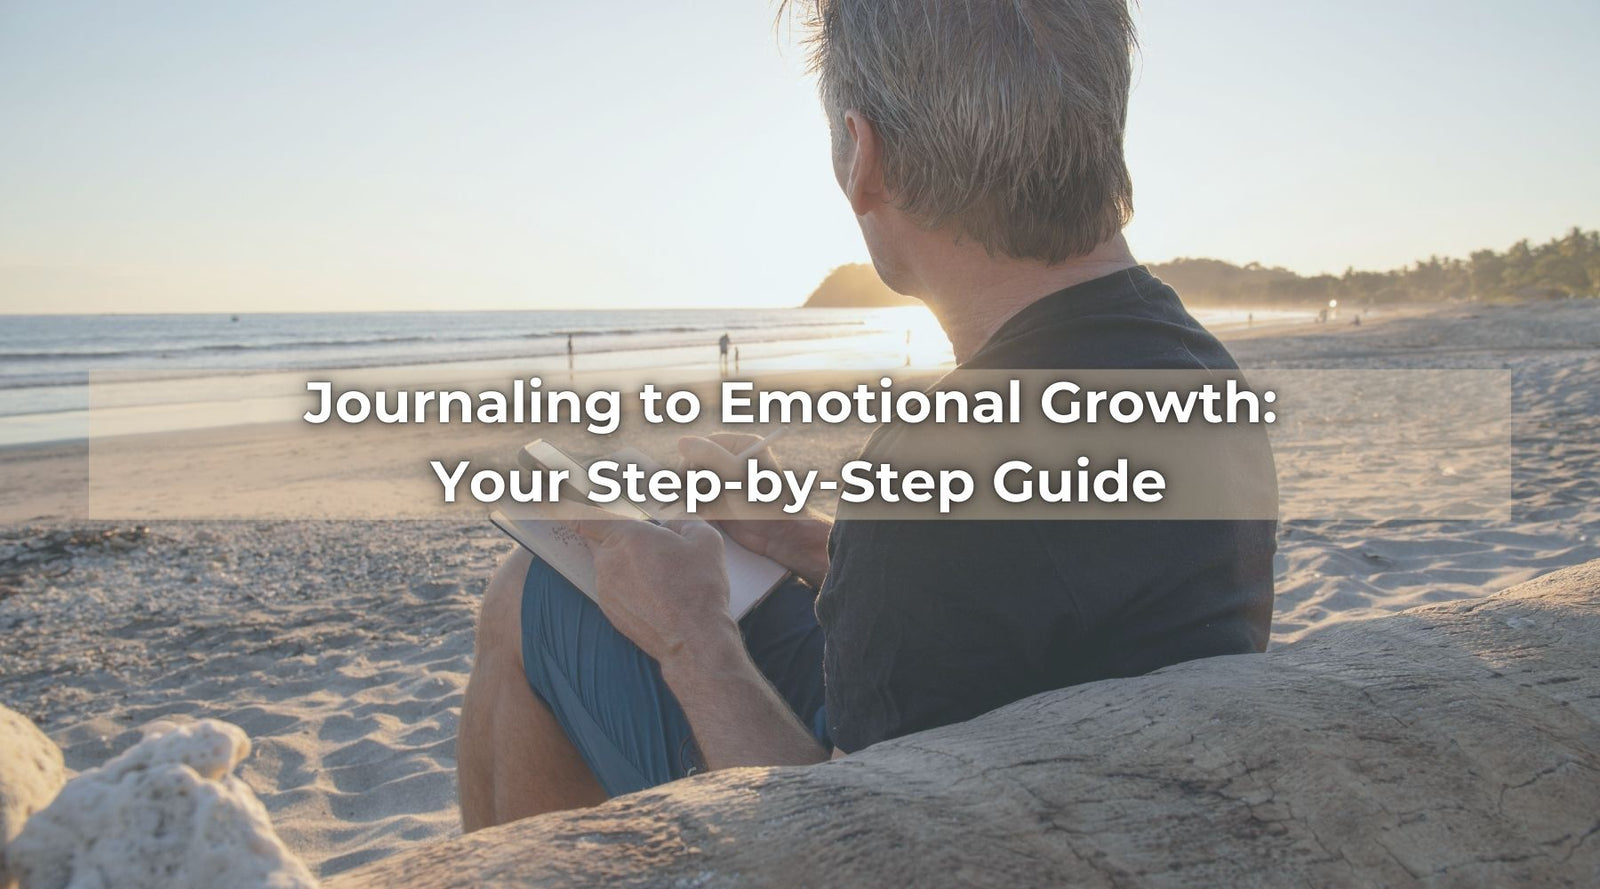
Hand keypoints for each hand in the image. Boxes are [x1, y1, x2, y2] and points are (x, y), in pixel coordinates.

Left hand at [565, 508, 739, 664]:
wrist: (693, 638)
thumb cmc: (698, 588)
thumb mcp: (704, 539)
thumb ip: (683, 521)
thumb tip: (673, 524)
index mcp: (626, 536)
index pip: (586, 518)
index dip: (573, 511)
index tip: (563, 508)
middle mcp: (609, 561)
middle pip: (599, 541)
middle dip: (616, 539)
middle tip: (645, 545)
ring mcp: (606, 588)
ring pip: (609, 567)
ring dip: (626, 566)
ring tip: (661, 576)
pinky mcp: (610, 611)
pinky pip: (614, 590)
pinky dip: (629, 588)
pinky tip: (656, 595)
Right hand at [677, 434, 831, 582]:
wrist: (779, 537)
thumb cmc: (766, 504)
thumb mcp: (737, 476)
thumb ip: (710, 456)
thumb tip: (682, 441)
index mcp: (743, 446)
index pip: (705, 444)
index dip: (693, 460)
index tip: (689, 476)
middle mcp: (733, 460)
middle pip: (697, 463)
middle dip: (694, 481)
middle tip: (699, 496)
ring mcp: (726, 481)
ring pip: (696, 482)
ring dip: (695, 496)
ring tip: (707, 508)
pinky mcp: (721, 500)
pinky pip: (699, 499)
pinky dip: (698, 507)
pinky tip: (709, 516)